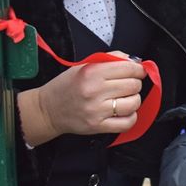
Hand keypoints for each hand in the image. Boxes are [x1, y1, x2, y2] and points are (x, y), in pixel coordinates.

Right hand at [18, 51, 145, 146]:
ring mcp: (96, 110)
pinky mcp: (98, 126)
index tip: (137, 71)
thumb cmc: (67, 86)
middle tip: (127, 85)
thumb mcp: (85, 65)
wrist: (47, 109)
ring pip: (133, 103)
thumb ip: (111, 59)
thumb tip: (135, 61)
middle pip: (133, 85)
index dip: (138, 69)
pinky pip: (127, 123)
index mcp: (92, 73)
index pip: (129, 69)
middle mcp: (94, 91)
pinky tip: (123, 112)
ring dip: (133, 100)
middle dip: (135, 83)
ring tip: (124, 98)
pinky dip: (131, 117)